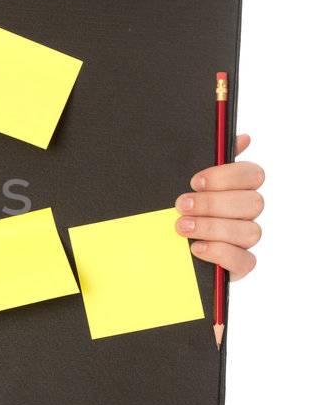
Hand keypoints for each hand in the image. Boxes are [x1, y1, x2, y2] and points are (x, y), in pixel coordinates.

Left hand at [174, 131, 263, 278]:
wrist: (151, 245)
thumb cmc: (171, 207)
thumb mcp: (180, 179)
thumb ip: (207, 158)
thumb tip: (242, 138)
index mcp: (237, 187)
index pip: (253, 174)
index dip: (227, 177)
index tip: (195, 181)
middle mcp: (246, 213)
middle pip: (253, 203)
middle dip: (214, 203)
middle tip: (182, 205)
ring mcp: (244, 240)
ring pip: (250, 231)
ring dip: (213, 228)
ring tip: (182, 227)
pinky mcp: (238, 265)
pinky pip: (245, 261)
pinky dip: (220, 253)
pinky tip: (196, 248)